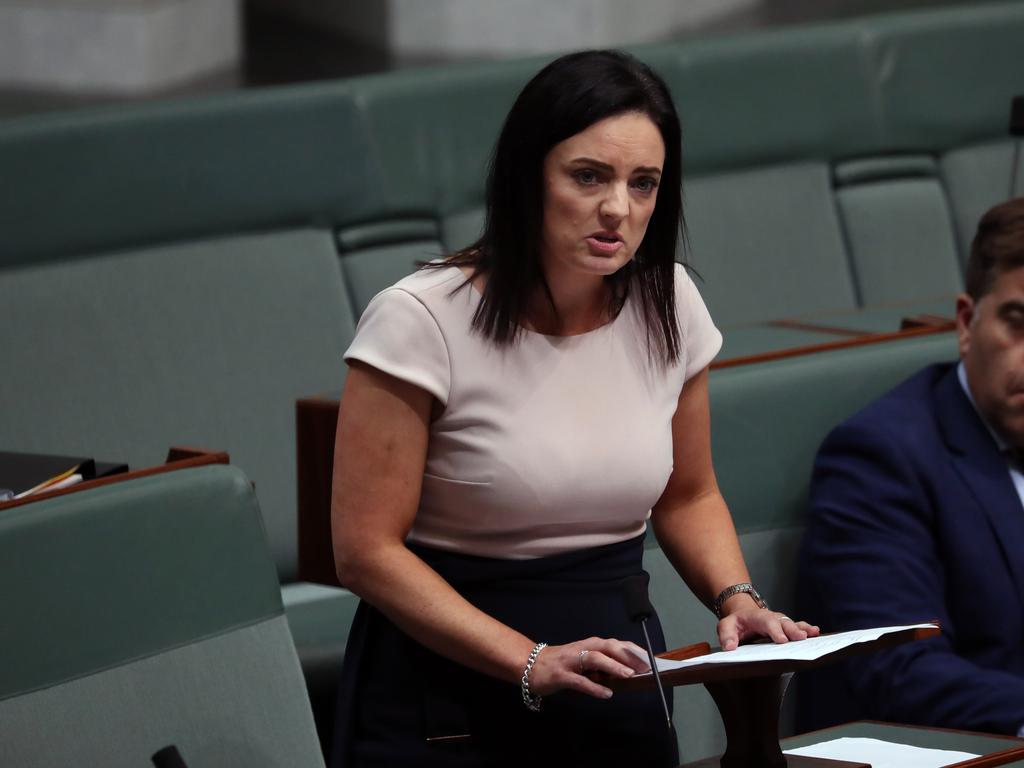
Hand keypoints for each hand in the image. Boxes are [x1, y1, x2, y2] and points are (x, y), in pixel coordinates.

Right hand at [527, 636, 650, 698]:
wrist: (531, 665)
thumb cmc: (562, 663)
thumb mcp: (584, 659)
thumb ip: (603, 663)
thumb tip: (629, 672)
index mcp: (590, 644)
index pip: (616, 643)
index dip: (634, 650)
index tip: (650, 660)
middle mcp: (582, 649)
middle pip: (608, 647)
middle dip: (628, 656)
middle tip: (645, 668)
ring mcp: (571, 661)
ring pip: (595, 659)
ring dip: (613, 666)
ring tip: (629, 675)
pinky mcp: (560, 675)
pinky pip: (580, 681)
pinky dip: (594, 687)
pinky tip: (606, 693)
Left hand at [717, 605, 819, 650]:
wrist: (743, 614)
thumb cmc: (736, 623)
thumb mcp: (726, 626)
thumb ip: (726, 636)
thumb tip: (730, 647)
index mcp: (757, 617)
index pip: (767, 622)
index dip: (775, 631)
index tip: (782, 640)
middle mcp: (772, 618)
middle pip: (783, 623)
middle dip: (792, 630)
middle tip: (801, 638)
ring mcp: (780, 622)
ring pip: (793, 624)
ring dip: (803, 629)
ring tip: (814, 633)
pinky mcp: (786, 628)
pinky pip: (798, 627)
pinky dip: (807, 629)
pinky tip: (816, 633)